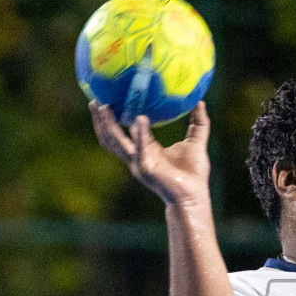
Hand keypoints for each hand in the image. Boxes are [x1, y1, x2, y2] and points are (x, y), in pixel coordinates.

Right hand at [91, 100, 211, 207]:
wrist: (194, 196)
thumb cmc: (194, 173)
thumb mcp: (196, 141)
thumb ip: (198, 121)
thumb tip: (200, 100)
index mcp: (145, 149)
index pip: (123, 132)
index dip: (113, 118)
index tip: (108, 98)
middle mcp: (137, 157)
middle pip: (110, 137)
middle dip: (100, 120)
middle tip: (95, 100)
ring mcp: (138, 163)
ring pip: (116, 143)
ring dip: (108, 125)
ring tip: (105, 107)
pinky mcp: (145, 169)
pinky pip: (139, 148)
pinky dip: (139, 134)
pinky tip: (140, 119)